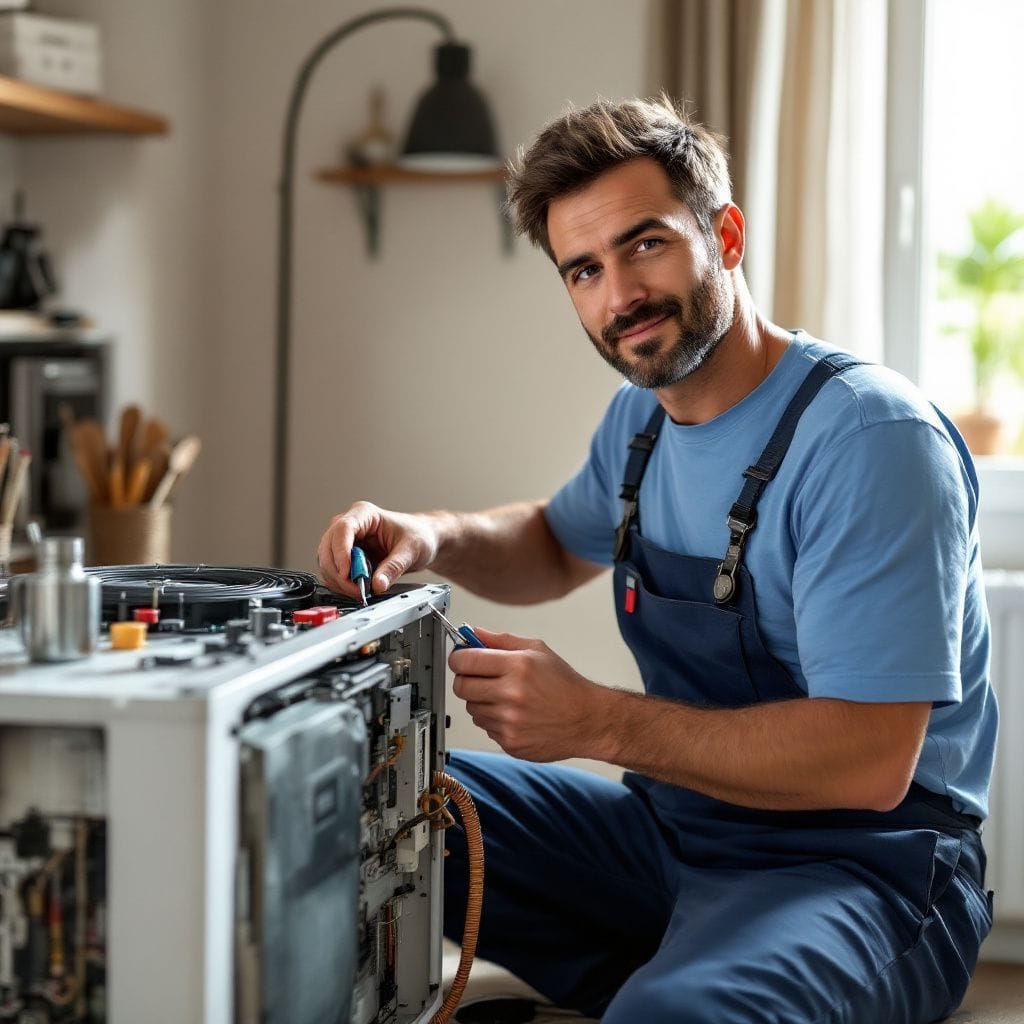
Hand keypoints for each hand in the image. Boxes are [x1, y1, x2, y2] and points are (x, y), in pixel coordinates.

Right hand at [317, 501, 439, 598]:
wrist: (422, 540)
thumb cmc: (418, 535)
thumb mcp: (411, 551)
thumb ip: (394, 567)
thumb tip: (377, 584)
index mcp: (365, 514)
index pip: (343, 528)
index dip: (341, 552)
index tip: (347, 573)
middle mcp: (351, 525)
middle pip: (328, 546)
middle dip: (339, 572)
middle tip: (357, 588)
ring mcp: (345, 541)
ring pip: (327, 561)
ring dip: (338, 580)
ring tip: (360, 590)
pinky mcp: (345, 556)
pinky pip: (333, 571)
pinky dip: (340, 584)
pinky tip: (356, 588)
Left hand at [449, 628, 605, 761]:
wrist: (587, 719)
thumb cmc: (564, 685)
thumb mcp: (537, 650)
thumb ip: (501, 640)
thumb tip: (473, 632)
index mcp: (518, 666)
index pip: (466, 661)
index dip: (458, 658)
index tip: (461, 659)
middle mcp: (512, 694)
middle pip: (461, 686)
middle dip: (466, 680)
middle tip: (480, 678)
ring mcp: (509, 721)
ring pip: (472, 709)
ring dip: (482, 702)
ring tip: (506, 698)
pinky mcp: (510, 742)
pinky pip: (485, 727)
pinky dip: (494, 720)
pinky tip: (514, 715)